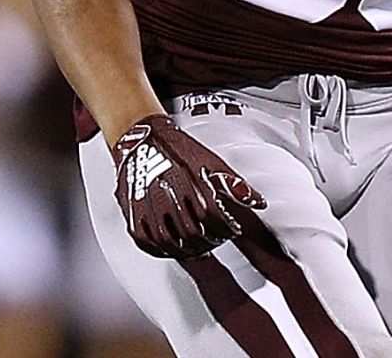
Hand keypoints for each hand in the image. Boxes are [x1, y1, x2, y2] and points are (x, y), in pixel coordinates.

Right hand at [111, 114, 266, 259]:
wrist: (142, 139)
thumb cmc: (177, 149)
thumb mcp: (211, 161)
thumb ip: (235, 185)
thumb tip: (258, 203)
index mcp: (188, 181)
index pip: (212, 216)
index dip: (225, 228)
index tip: (233, 231)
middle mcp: (166, 194)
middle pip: (192, 233)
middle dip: (209, 242)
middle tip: (217, 240)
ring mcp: (146, 206)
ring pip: (169, 242)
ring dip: (188, 250)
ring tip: (200, 248)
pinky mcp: (132, 213)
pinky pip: (146, 242)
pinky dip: (163, 251)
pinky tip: (175, 248)